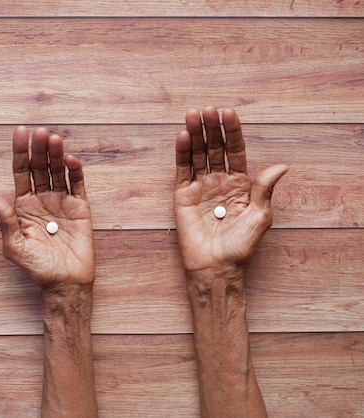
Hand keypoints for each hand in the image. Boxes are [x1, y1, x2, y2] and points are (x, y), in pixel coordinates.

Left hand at [0, 126, 94, 288]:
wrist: (65, 284)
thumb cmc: (37, 268)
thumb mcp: (14, 246)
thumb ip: (4, 219)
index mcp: (22, 206)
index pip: (20, 173)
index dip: (19, 153)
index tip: (19, 132)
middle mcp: (41, 200)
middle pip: (39, 168)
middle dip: (38, 149)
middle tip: (40, 132)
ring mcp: (61, 202)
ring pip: (57, 171)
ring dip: (56, 154)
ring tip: (54, 139)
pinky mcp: (80, 208)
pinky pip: (77, 184)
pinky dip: (75, 171)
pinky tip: (70, 160)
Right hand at [174, 107, 287, 272]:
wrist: (216, 267)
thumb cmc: (240, 246)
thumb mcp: (260, 217)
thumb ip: (264, 189)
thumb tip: (281, 166)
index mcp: (240, 183)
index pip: (235, 151)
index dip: (232, 132)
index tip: (228, 113)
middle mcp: (219, 181)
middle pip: (215, 148)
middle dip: (211, 128)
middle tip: (207, 110)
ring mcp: (200, 187)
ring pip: (197, 154)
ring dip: (194, 135)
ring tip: (192, 116)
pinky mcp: (183, 196)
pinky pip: (182, 170)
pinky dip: (181, 154)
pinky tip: (182, 137)